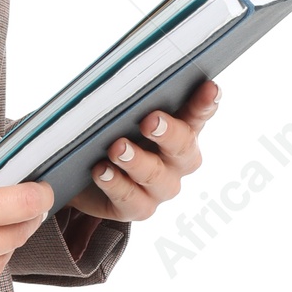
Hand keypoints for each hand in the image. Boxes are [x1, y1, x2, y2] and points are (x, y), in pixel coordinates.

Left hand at [67, 77, 221, 221]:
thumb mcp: (119, 115)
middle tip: (150, 121)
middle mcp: (178, 160)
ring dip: (136, 160)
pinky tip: (101, 170)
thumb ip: (130, 102)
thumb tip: (123, 83)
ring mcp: (161, 187)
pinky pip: (131, 199)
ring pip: (156, 175)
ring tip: (117, 148)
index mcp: (181, 129)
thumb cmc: (108, 135)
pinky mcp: (139, 208)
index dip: (206, 103)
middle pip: (183, 147)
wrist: (82, 176)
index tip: (210, 88)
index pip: (199, 113)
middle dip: (168, 133)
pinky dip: (115, 183)